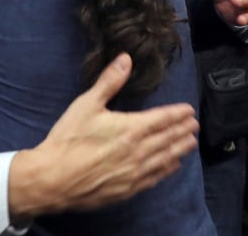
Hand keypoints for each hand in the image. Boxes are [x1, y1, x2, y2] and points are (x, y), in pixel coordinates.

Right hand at [7, 52, 198, 220]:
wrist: (53, 179)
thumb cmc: (68, 139)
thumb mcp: (86, 104)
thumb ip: (109, 81)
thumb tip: (126, 58)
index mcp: (131, 128)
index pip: (162, 119)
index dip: (177, 114)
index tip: (189, 110)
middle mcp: (139, 151)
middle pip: (168, 139)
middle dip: (182, 130)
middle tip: (195, 125)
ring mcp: (135, 173)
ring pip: (165, 159)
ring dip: (179, 149)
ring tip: (190, 143)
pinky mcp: (128, 190)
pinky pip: (154, 178)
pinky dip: (167, 170)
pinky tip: (172, 166)